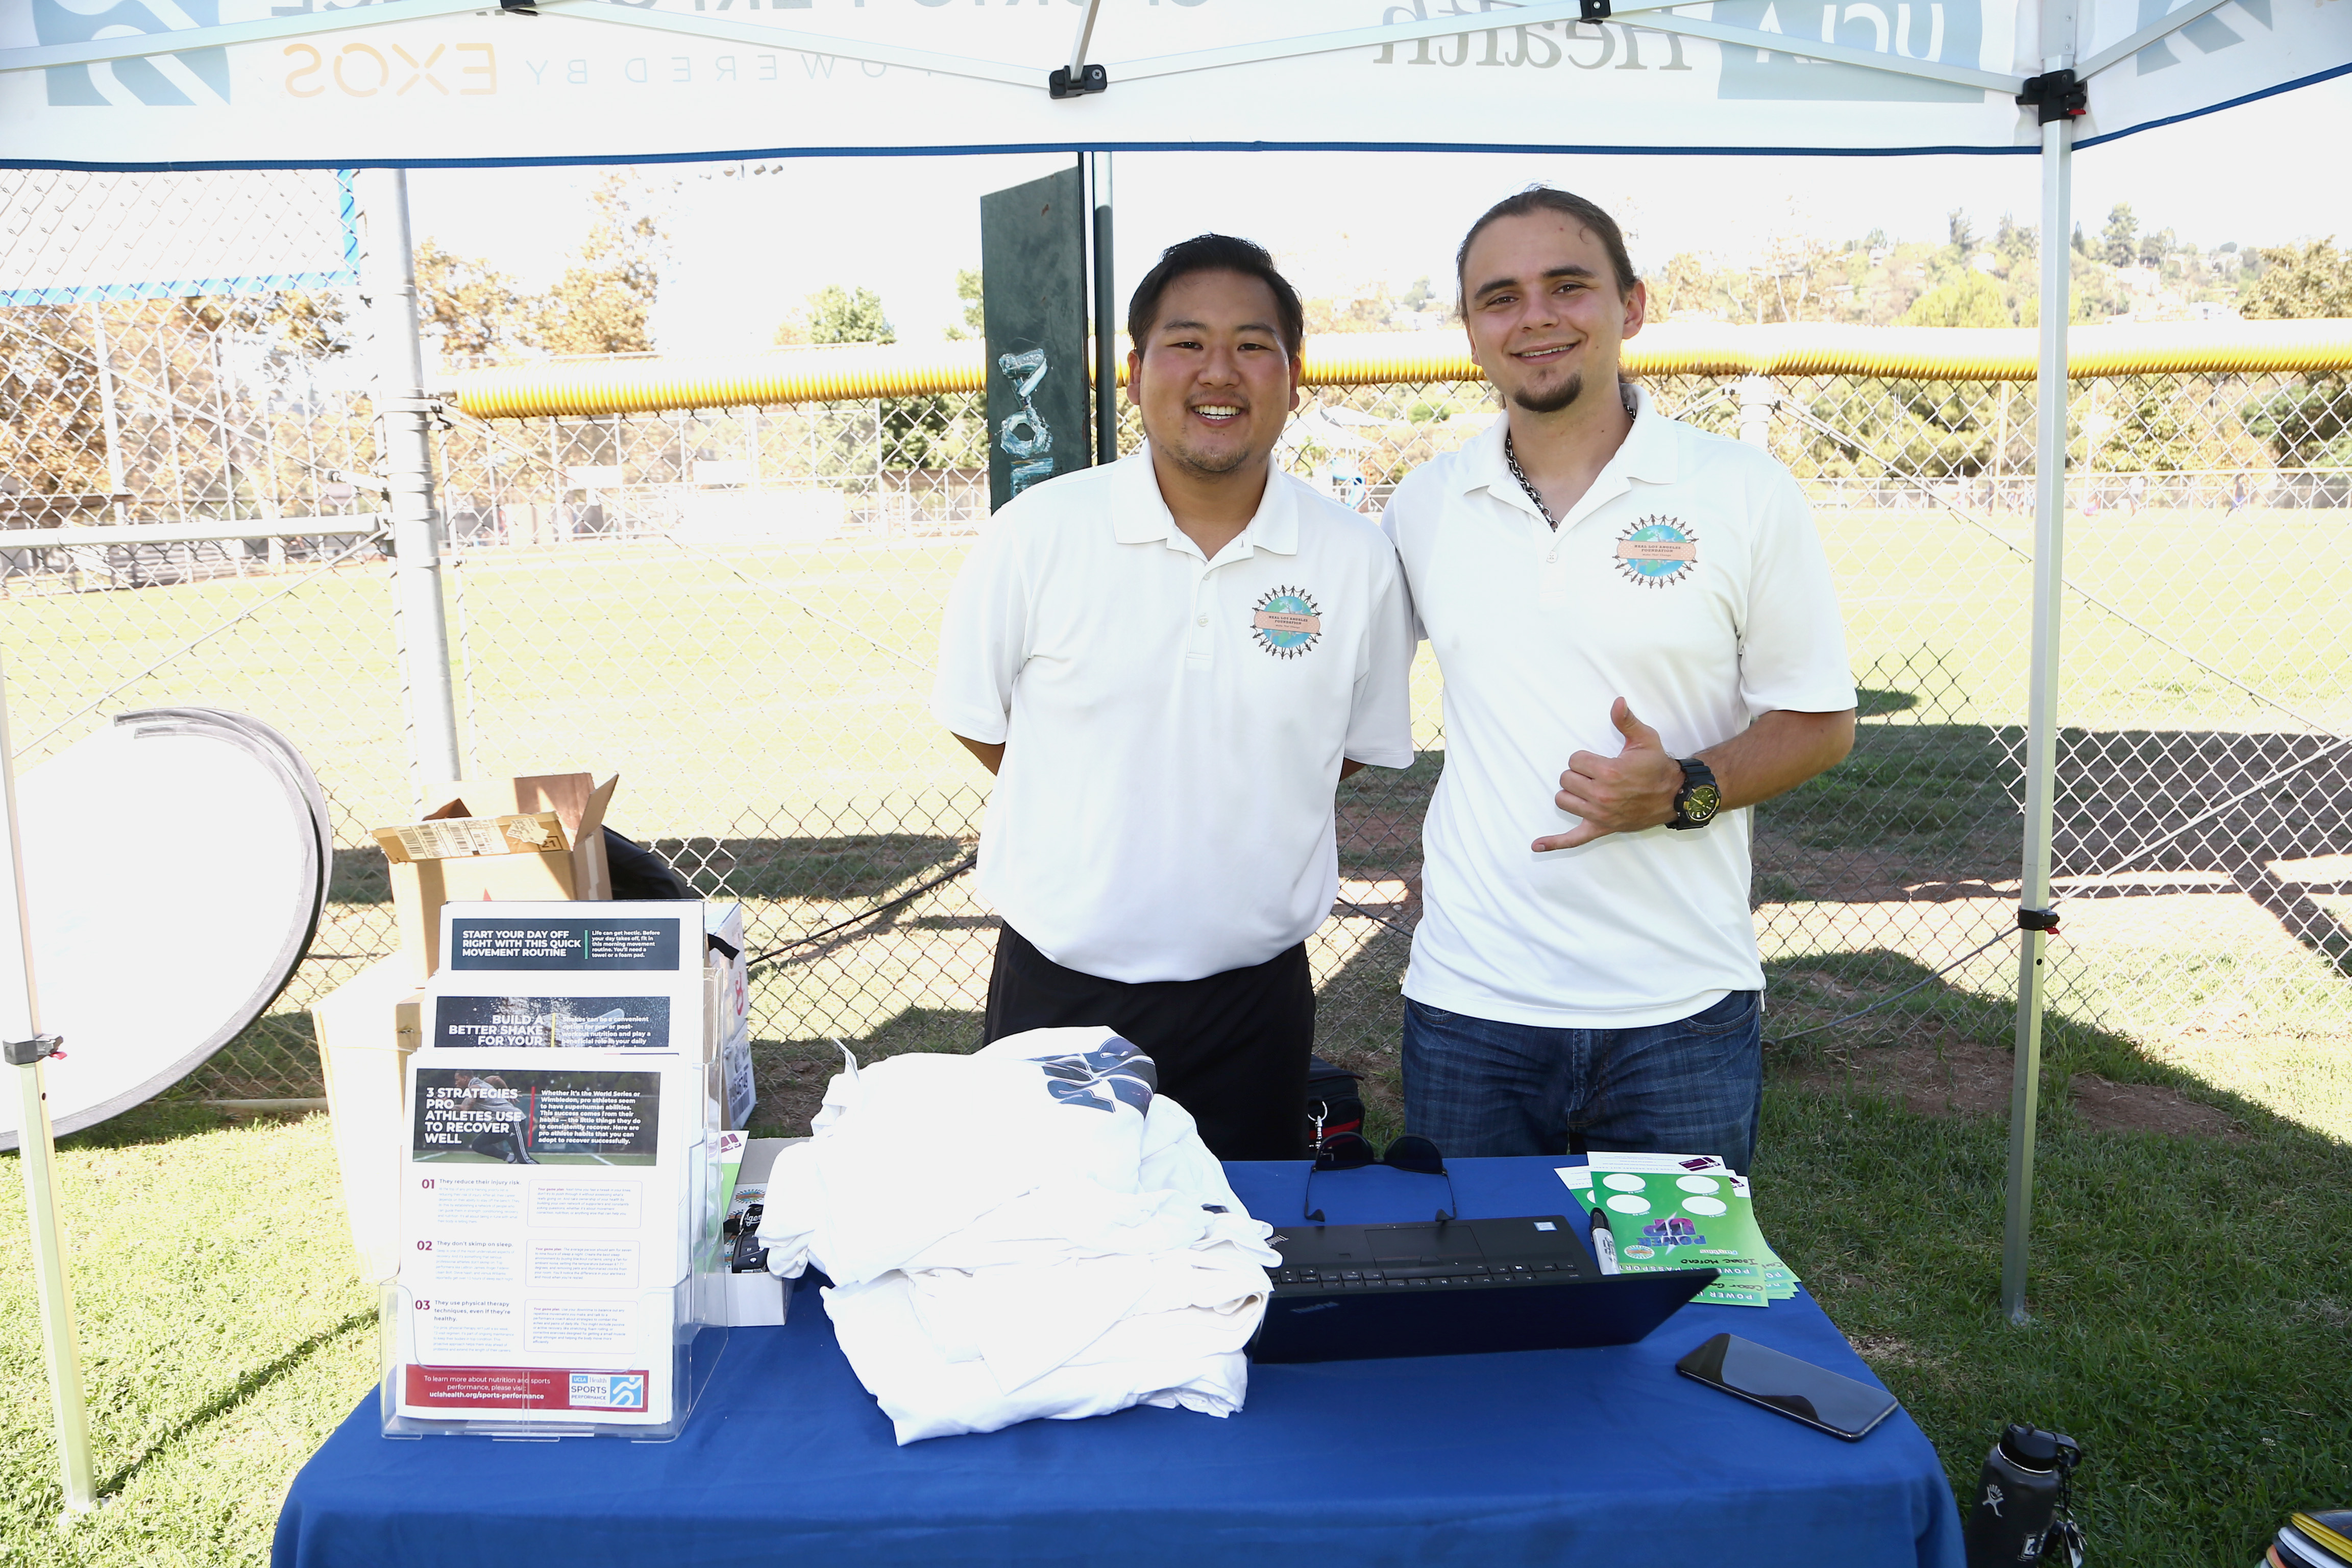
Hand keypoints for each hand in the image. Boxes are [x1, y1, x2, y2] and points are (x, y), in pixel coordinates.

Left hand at [1532, 698, 1683, 851]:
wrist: (1675, 795)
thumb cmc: (1657, 766)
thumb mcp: (1645, 739)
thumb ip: (1626, 720)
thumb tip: (1618, 702)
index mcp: (1609, 772)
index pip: (1574, 760)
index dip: (1584, 758)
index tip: (1600, 760)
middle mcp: (1602, 795)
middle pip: (1565, 779)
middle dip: (1578, 773)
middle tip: (1597, 774)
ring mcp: (1600, 814)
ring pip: (1563, 800)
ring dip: (1571, 793)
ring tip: (1589, 789)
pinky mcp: (1601, 829)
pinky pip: (1573, 840)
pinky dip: (1554, 843)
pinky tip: (1536, 845)